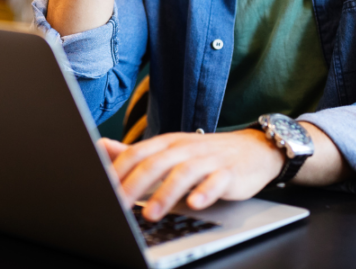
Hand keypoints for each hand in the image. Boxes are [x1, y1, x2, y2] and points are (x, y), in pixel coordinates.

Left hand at [102, 131, 284, 220]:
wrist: (253, 149)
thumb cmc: (205, 154)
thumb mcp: (169, 151)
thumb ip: (137, 153)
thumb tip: (101, 147)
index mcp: (168, 142)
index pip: (137, 152)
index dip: (118, 170)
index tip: (101, 189)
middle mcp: (185, 147)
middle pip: (156, 163)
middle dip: (134, 184)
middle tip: (117, 205)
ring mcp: (208, 159)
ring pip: (183, 173)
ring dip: (165, 193)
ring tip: (150, 213)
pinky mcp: (229, 172)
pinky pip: (216, 181)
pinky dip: (205, 192)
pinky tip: (195, 204)